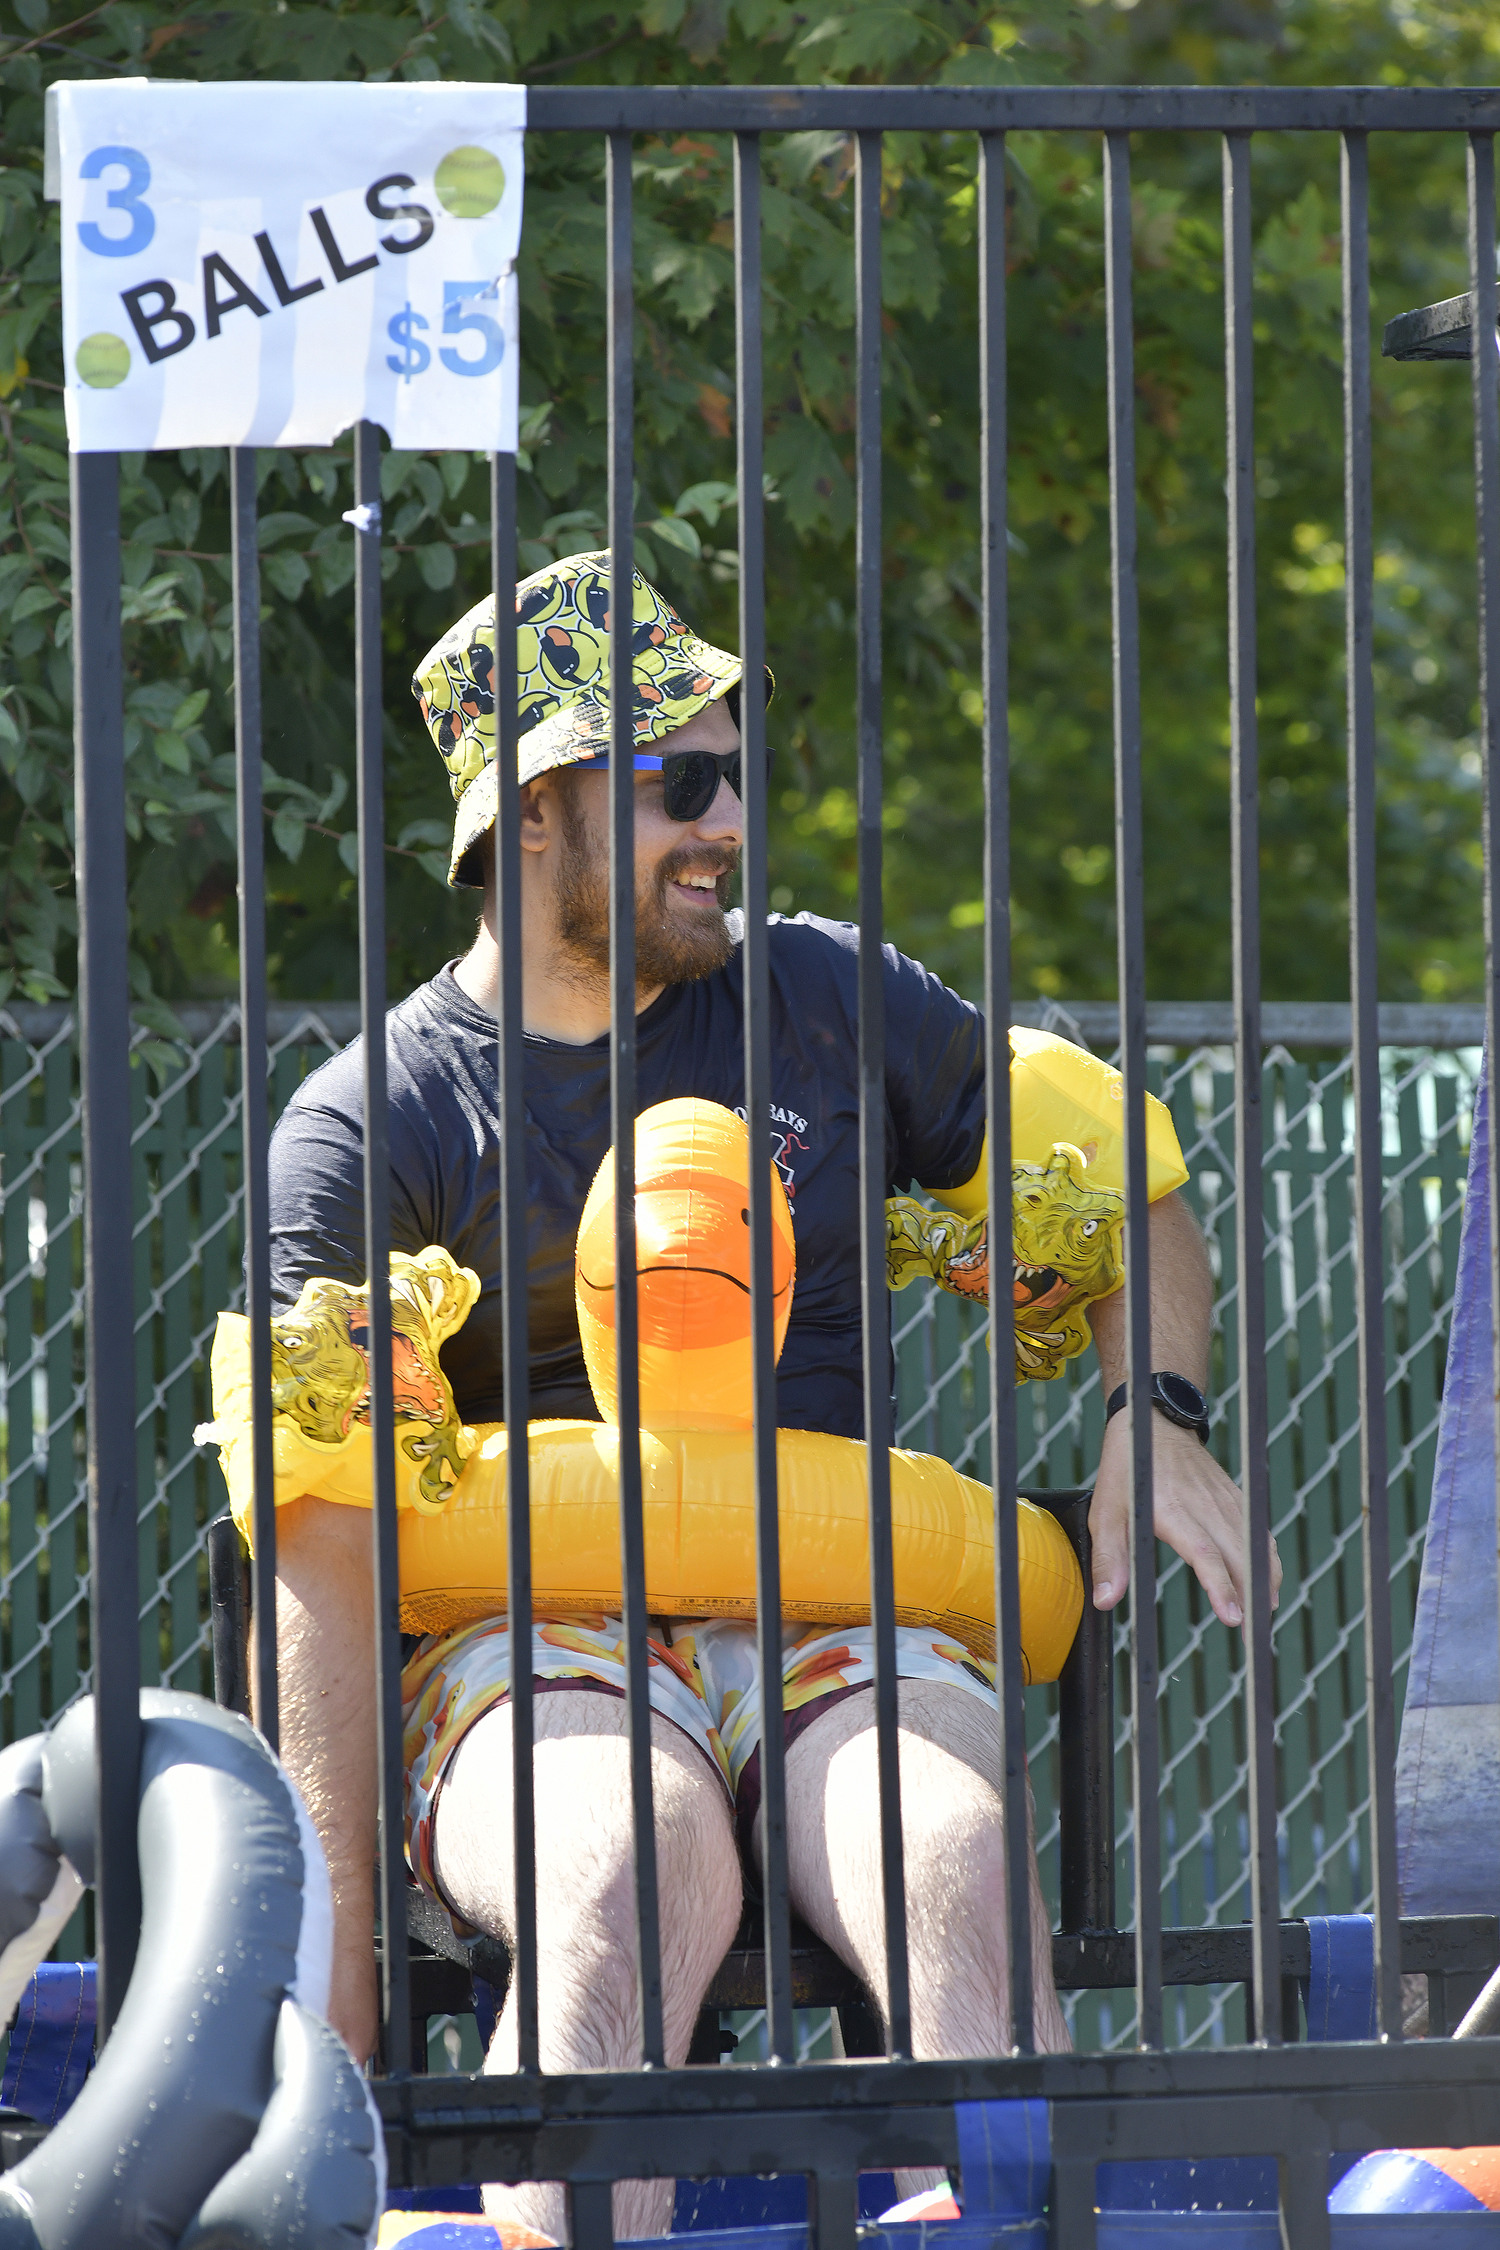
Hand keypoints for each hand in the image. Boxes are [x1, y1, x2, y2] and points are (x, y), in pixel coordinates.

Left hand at [1086, 1411, 1280, 1629]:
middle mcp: (1206, 1505)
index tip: (1234, 1617)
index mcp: (1174, 1510)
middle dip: (1252, 1593)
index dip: (1221, 1588)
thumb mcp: (1106, 1512)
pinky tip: (1266, 1579)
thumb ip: (1108, 1558)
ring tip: (1264, 1610)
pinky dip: (1266, 1556)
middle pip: (1239, 1554)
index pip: (1205, 1554)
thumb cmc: (1126, 1470)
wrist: (1153, 1422)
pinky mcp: (1234, 1495)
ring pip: (1255, 1543)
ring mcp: (1224, 1499)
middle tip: (1255, 1631)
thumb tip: (1106, 1601)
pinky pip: (1257, 1529)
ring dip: (1264, 1577)